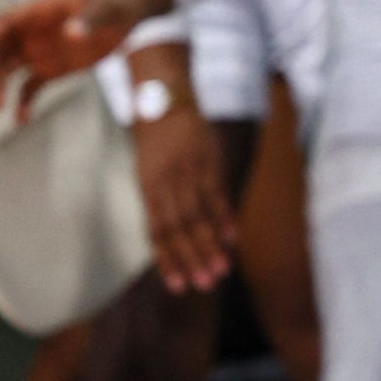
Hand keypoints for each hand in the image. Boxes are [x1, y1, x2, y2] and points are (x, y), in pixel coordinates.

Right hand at [0, 0, 172, 120]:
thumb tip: (72, 34)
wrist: (127, 15)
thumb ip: (89, 20)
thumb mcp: (106, 8)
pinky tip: (22, 119)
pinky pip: (30, 88)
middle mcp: (31, 32)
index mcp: (39, 11)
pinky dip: (24, 103)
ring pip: (9, 70)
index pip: (5, 22)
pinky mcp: (49, 69)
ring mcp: (38, 51)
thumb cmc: (114, 4)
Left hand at [129, 87, 237, 294]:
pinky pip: (216, 191)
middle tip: (205, 285)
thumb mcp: (147, 168)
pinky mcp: (206, 157)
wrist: (162, 94)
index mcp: (147, 189)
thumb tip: (171, 231)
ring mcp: (187, 170)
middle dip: (193, 259)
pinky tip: (233, 235)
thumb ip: (159, 198)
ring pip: (199, 215)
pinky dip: (225, 215)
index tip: (179, 286)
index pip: (157, 233)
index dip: (168, 261)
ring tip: (222, 269)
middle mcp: (166, 183)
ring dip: (211, 244)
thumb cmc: (154, 136)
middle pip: (180, 229)